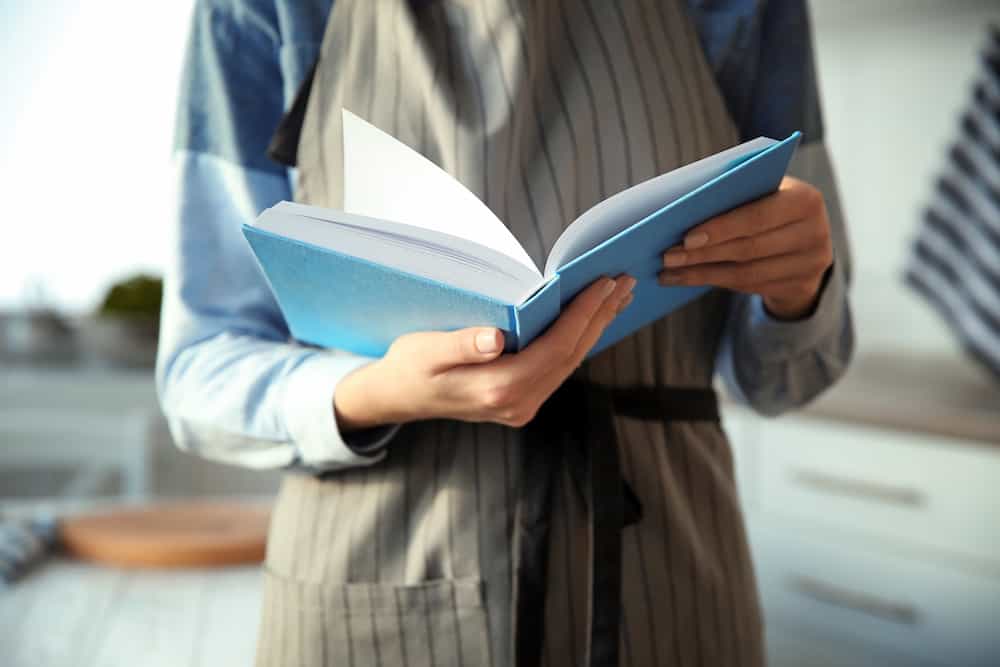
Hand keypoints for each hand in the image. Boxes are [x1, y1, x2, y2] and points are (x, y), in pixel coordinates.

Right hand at [334, 275, 636, 430]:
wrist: (397, 397)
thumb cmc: (409, 367)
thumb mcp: (426, 351)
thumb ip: (461, 346)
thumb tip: (494, 340)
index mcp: (497, 389)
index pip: (555, 348)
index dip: (582, 314)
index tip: (604, 283)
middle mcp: (517, 404)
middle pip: (571, 356)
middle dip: (599, 317)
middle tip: (624, 281)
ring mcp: (521, 407)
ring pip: (569, 364)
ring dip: (594, 328)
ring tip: (616, 296)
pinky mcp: (520, 402)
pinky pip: (558, 369)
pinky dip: (577, 341)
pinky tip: (589, 321)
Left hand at [659, 176, 833, 319]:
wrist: (805, 236)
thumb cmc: (769, 203)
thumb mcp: (762, 191)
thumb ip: (735, 194)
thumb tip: (681, 208)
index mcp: (805, 199)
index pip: (758, 216)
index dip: (722, 228)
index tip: (686, 237)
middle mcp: (816, 232)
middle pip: (749, 248)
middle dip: (703, 254)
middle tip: (667, 256)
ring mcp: (811, 264)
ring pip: (746, 273)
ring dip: (702, 273)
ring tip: (669, 271)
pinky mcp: (800, 286)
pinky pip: (748, 286)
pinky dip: (713, 281)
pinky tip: (685, 278)